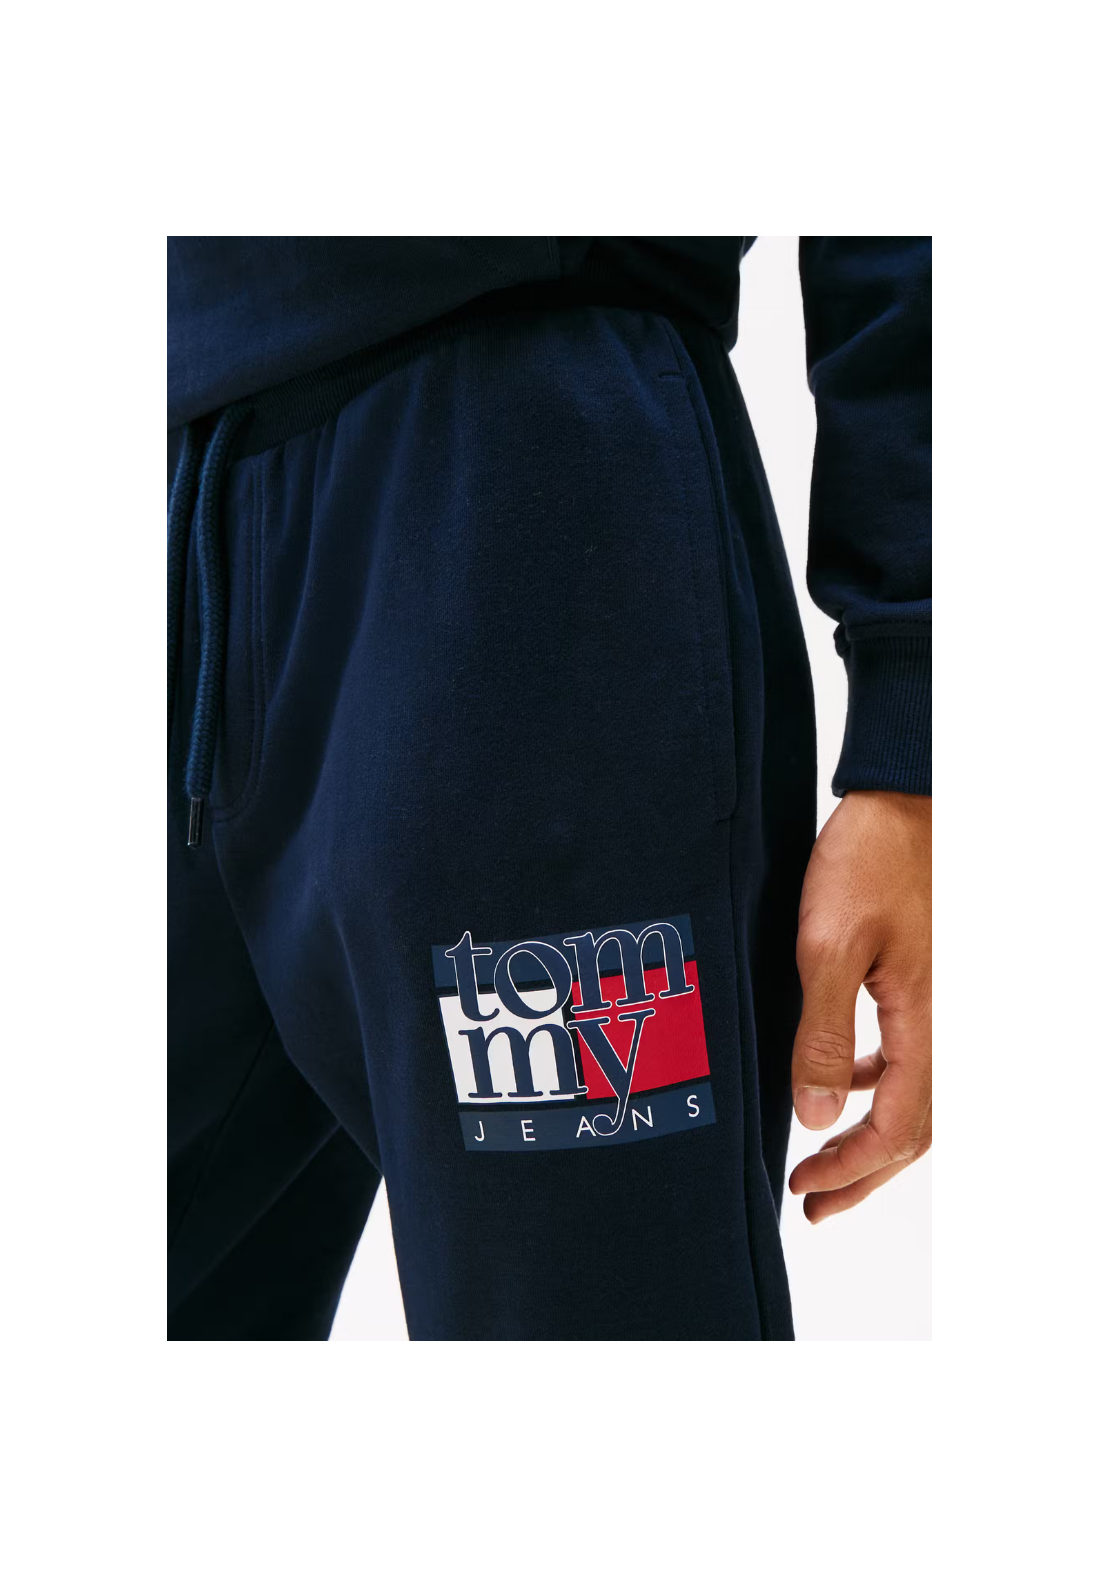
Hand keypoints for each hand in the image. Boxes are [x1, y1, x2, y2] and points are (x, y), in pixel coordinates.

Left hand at [788, 789, 930, 1222]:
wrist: (905, 799)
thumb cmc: (870, 861)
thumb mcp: (828, 947)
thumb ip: (821, 1035)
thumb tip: (816, 1115)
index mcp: (928, 1025)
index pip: (901, 1129)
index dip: (852, 1170)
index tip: (804, 1189)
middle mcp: (947, 1023)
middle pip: (916, 1127)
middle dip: (864, 1172)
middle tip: (816, 1204)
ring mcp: (942, 1002)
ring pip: (917, 1093)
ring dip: (872, 1132)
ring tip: (826, 1156)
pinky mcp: (929, 981)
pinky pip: (911, 1052)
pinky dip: (880, 1082)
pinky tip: (848, 1077)